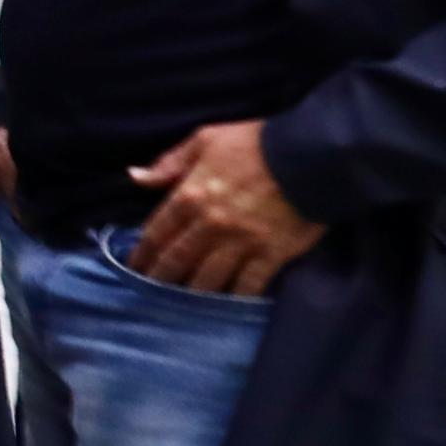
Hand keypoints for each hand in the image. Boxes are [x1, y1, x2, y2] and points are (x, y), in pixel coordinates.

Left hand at [127, 121, 322, 295]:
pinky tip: (226, 304)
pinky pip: (248, 284)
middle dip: (160, 278)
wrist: (312, 153)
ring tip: (181, 306)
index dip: (141, 253)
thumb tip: (135, 177)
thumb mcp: (206, 140)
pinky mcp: (270, 254)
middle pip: (176, 260)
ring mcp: (240, 243)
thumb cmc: (256, 142)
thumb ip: (170, 162)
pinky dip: (236, 296)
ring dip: (192, 293)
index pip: (156, 232)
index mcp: (190, 196)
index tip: (133, 267)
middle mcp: (209, 224)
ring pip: (207, 277)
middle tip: (149, 294)